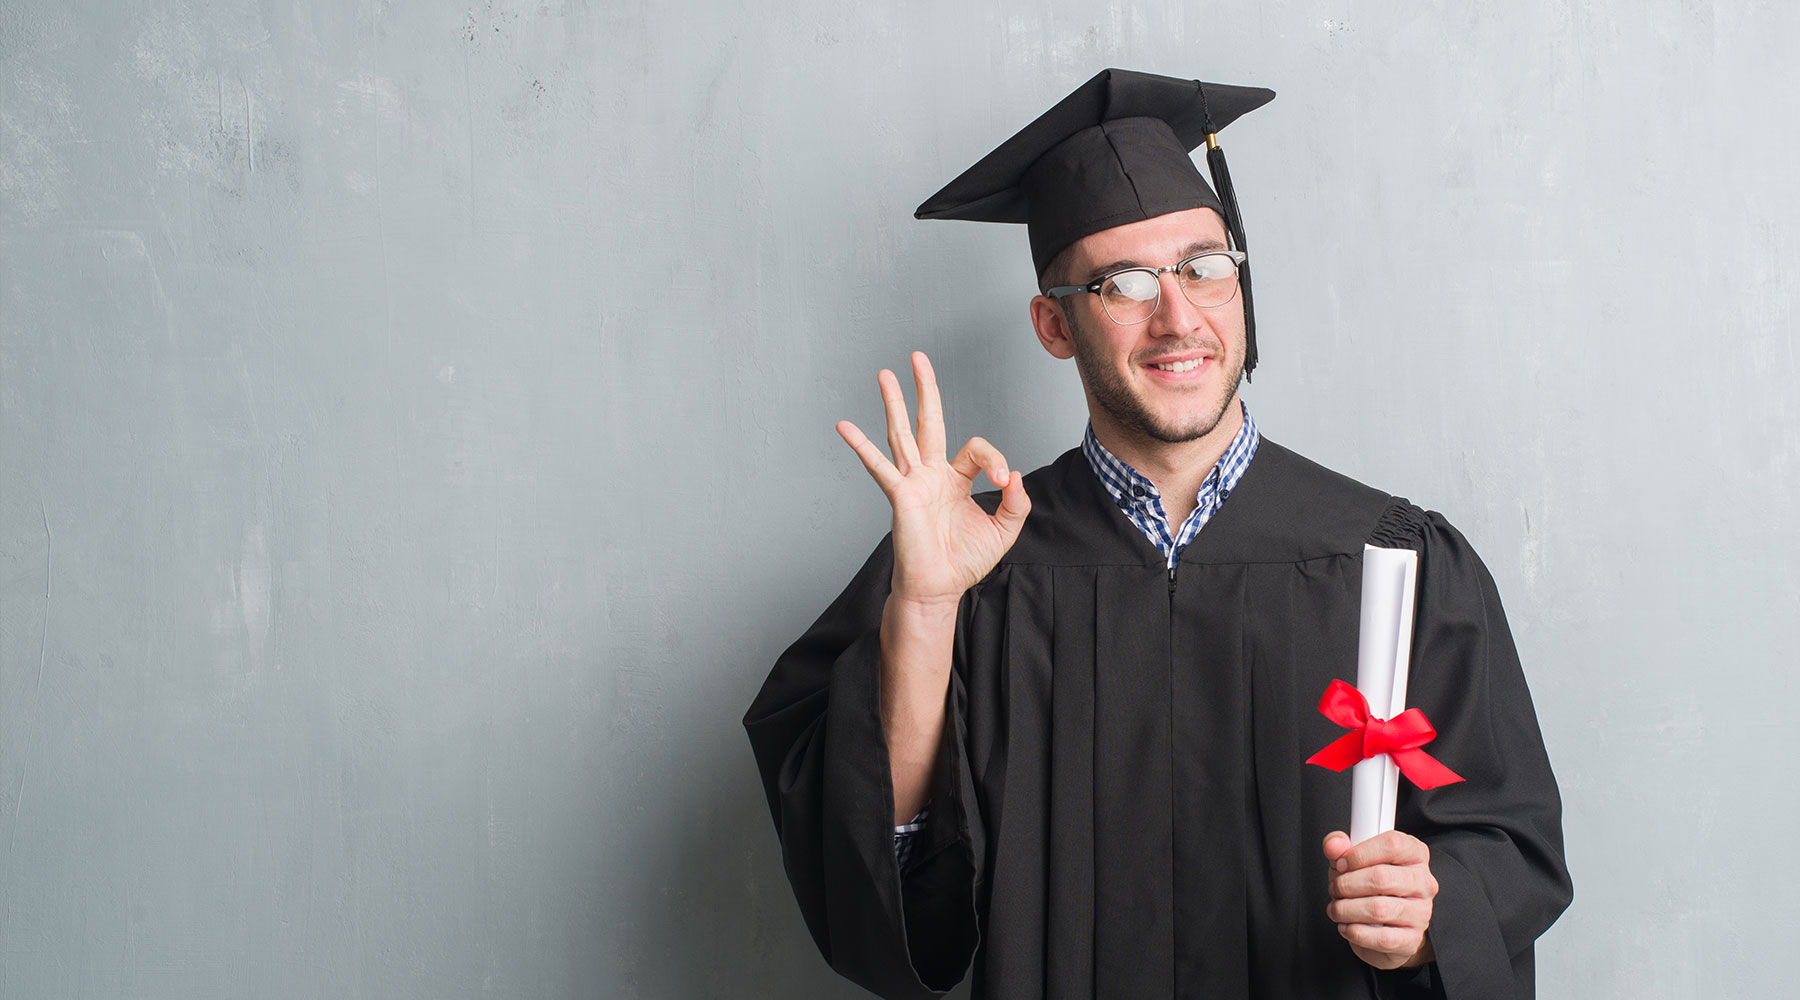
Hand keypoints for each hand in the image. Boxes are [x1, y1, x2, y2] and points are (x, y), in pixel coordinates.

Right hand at [836, 351, 1030, 607]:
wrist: (940, 588)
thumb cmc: (965, 561)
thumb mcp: (1003, 530)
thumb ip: (1016, 503)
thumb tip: (1014, 475)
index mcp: (955, 479)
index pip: (976, 450)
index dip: (995, 461)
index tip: (1004, 485)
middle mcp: (931, 474)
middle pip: (928, 421)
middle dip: (924, 388)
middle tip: (917, 357)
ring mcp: (913, 482)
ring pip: (902, 434)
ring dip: (893, 403)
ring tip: (884, 373)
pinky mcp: (900, 495)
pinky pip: (879, 466)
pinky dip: (861, 446)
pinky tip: (844, 426)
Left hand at [1322, 830, 1438, 969]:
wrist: (1382, 926)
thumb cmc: (1368, 887)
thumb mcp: (1351, 861)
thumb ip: (1340, 848)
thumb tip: (1333, 845)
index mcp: (1414, 854)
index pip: (1392, 845)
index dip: (1359, 854)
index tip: (1341, 863)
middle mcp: (1423, 882)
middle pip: (1381, 878)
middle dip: (1347, 884)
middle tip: (1335, 888)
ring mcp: (1421, 912)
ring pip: (1378, 909)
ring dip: (1346, 909)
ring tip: (1337, 908)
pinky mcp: (1412, 939)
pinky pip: (1381, 938)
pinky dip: (1355, 931)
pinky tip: (1347, 926)